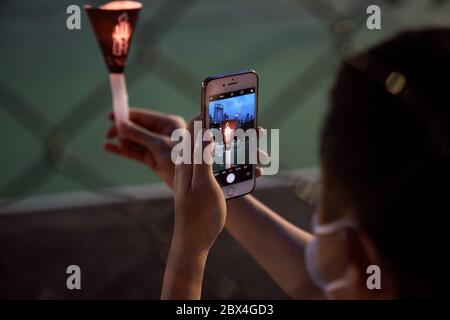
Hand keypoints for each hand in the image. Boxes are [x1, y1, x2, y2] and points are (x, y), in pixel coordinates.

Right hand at [104, 108, 185, 187]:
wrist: (193, 182)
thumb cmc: (182, 159)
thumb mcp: (159, 145)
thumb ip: (139, 134)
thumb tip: (120, 124)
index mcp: (168, 123)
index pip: (143, 116)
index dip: (126, 115)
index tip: (110, 117)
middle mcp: (162, 133)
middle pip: (137, 127)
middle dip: (122, 129)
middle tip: (108, 134)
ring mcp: (156, 146)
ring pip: (134, 140)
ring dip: (122, 140)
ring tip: (109, 142)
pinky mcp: (153, 159)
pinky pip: (135, 152)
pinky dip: (123, 150)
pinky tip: (110, 148)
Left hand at [161, 120, 225, 299]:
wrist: (194, 241)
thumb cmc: (199, 216)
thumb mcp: (203, 186)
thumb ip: (201, 158)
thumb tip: (205, 130)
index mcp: (187, 160)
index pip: (195, 126)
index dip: (209, 112)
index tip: (226, 104)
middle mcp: (189, 162)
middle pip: (205, 132)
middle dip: (223, 123)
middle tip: (243, 121)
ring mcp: (195, 170)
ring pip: (211, 145)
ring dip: (228, 138)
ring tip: (248, 137)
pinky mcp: (202, 179)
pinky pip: (213, 159)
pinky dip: (227, 153)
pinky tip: (239, 157)